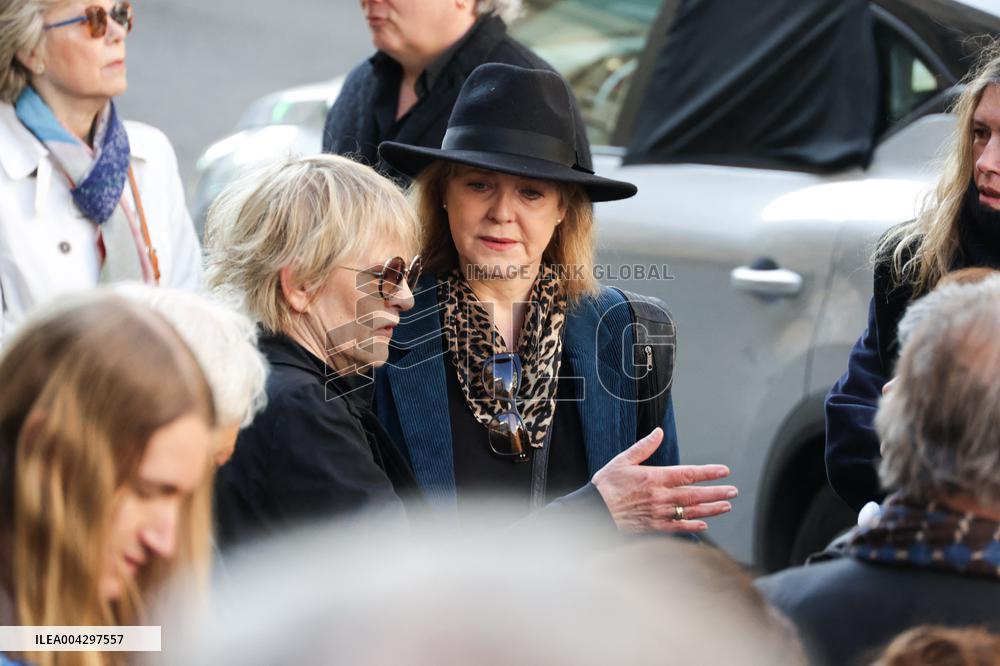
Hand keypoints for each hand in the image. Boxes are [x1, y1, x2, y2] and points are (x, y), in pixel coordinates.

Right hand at [591, 428, 736, 533]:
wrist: (594, 509)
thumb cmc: (607, 484)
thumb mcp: (623, 460)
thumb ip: (644, 447)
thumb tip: (659, 432)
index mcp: (655, 477)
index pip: (688, 473)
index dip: (708, 472)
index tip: (724, 471)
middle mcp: (661, 496)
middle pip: (695, 494)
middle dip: (716, 492)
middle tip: (733, 492)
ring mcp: (659, 513)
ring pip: (690, 512)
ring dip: (710, 509)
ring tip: (725, 506)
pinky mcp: (653, 526)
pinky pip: (677, 528)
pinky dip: (692, 526)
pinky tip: (704, 524)